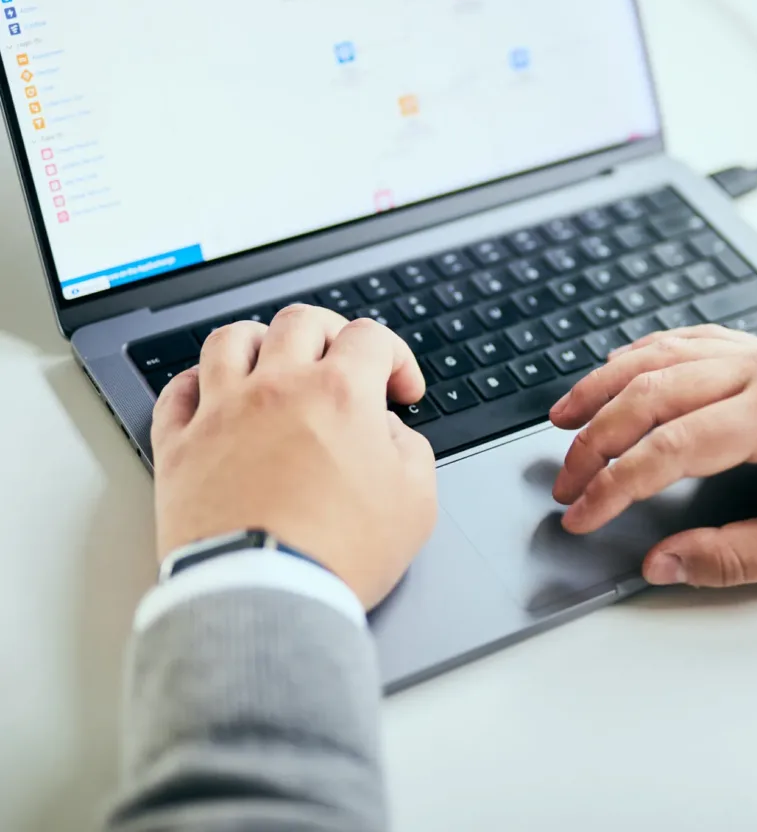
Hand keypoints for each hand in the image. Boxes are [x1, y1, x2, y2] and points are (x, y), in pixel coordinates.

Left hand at [151, 307, 436, 609]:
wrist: (265, 599)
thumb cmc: (339, 554)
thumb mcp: (415, 501)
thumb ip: (410, 447)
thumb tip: (386, 430)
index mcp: (339, 393)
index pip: (370, 338)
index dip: (396, 358)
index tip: (398, 390)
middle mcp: (278, 387)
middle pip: (300, 321)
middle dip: (331, 333)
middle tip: (342, 360)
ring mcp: (222, 412)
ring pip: (232, 339)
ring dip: (260, 341)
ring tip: (273, 362)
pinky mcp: (180, 447)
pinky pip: (177, 391)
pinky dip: (196, 383)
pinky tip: (213, 395)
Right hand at [549, 326, 756, 588]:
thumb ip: (729, 557)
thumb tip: (660, 563)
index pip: (670, 446)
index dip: (615, 484)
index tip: (581, 513)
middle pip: (652, 392)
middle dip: (596, 439)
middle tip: (564, 479)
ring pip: (662, 355)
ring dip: (605, 385)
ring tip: (563, 416)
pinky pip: (690, 340)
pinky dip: (644, 354)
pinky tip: (618, 370)